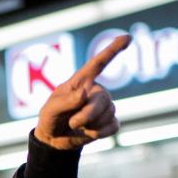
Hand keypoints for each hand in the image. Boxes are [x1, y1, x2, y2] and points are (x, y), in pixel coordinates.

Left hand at [35, 34, 130, 150]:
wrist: (54, 139)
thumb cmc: (50, 119)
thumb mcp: (51, 110)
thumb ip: (66, 102)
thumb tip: (85, 93)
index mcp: (81, 82)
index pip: (99, 63)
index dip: (113, 50)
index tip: (127, 37)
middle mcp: (96, 91)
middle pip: (103, 99)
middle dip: (88, 114)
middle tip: (73, 123)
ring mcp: (104, 106)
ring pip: (109, 114)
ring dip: (91, 125)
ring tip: (76, 126)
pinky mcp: (109, 122)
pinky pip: (113, 126)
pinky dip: (100, 133)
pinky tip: (89, 133)